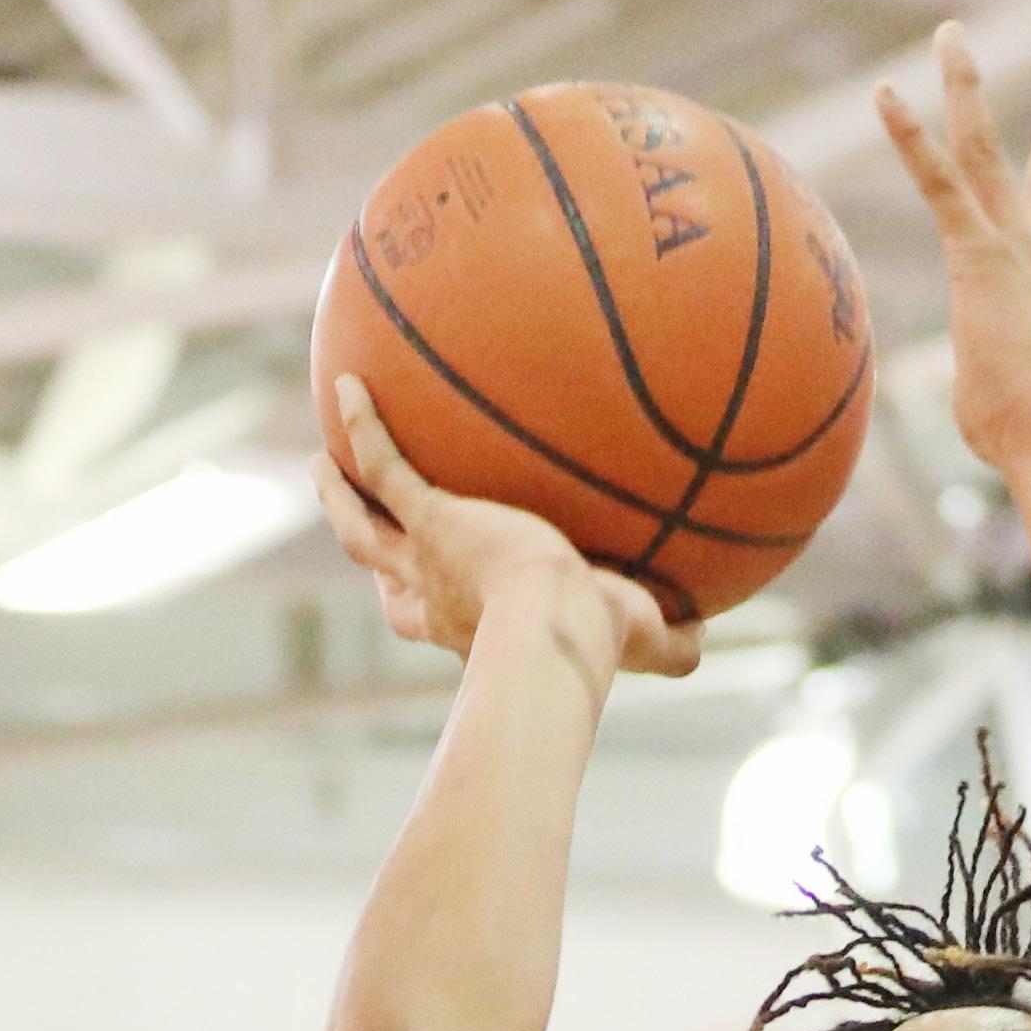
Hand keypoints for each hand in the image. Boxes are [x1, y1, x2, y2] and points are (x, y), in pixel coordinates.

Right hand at [311, 376, 704, 675]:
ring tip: (322, 463)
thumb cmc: (596, 648)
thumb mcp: (644, 643)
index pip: (429, 618)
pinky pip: (383, 461)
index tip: (413, 591)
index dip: (416, 605)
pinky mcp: (429, 517)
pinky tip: (350, 382)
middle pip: (381, 574)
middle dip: (365, 548)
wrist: (556, 633)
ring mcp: (424, 557)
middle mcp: (435, 598)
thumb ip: (673, 640)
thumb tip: (709, 634)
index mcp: (468, 626)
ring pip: (360, 527)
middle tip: (351, 521)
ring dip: (337, 497)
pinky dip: (363, 424)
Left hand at [876, 26, 1030, 471]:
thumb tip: (988, 419)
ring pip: (987, 146)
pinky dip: (909, 135)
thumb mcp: (1020, 402)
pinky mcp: (979, 253)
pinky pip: (938, 180)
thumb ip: (999, 386)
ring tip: (952, 33)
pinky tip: (887, 92)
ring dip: (968, 85)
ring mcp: (1017, 243)